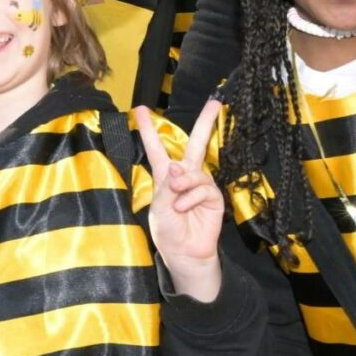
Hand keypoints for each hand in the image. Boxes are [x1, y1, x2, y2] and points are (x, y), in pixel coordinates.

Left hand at [138, 100, 225, 300]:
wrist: (184, 253)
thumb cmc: (167, 230)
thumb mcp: (158, 206)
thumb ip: (167, 185)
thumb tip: (179, 166)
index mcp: (165, 176)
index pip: (156, 148)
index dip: (148, 129)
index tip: (139, 109)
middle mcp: (184, 176)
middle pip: (196, 144)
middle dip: (205, 123)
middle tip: (216, 103)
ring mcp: (201, 186)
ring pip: (196, 171)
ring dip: (185, 183)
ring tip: (176, 198)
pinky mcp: (214, 197)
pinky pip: (204, 188)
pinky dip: (192, 197)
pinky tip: (184, 207)